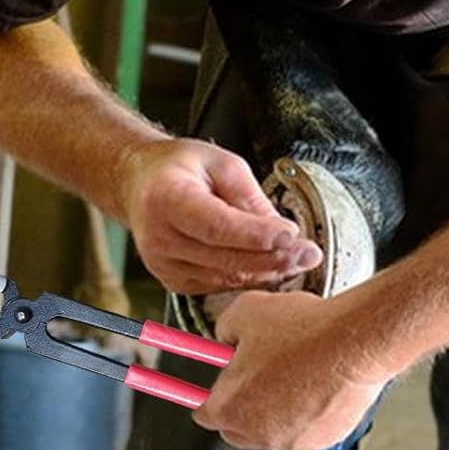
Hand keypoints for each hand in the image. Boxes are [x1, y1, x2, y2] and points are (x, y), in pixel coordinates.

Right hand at [121, 139, 322, 293]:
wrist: (140, 184)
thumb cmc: (179, 169)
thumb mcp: (220, 163)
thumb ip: (250, 196)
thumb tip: (282, 232)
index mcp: (167, 198)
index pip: (217, 225)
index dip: (256, 235)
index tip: (291, 235)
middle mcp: (159, 236)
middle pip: (224, 258)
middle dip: (273, 258)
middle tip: (309, 253)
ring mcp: (163, 264)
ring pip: (226, 278)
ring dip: (266, 272)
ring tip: (297, 259)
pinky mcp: (172, 281)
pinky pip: (219, 286)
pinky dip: (247, 279)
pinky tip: (269, 267)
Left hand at [194, 289, 391, 449]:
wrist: (355, 341)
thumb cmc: (303, 330)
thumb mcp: (243, 312)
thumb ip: (223, 330)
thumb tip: (225, 337)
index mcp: (230, 408)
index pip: (203, 412)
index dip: (209, 393)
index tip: (216, 382)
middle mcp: (258, 433)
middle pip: (235, 428)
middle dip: (239, 405)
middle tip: (254, 375)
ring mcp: (292, 440)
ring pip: (271, 429)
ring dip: (273, 408)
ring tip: (291, 371)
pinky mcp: (324, 439)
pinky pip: (304, 428)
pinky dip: (305, 412)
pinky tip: (315, 381)